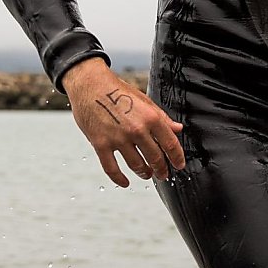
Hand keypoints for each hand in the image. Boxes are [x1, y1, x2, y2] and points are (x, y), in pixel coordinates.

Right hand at [60, 59, 184, 187]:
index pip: (170, 144)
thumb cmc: (116, 90)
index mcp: (150, 117)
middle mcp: (136, 129)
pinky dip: (119, 179)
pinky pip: (112, 169)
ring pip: (137, 165)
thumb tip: (178, 129)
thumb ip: (161, 117)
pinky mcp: (101, 144)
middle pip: (155, 158)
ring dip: (144, 173)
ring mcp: (118, 138)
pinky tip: (125, 182)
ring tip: (147, 174)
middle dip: (161, 169)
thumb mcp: (144, 100)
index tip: (179, 165)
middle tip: (163, 174)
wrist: (89, 84)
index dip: (177, 158)